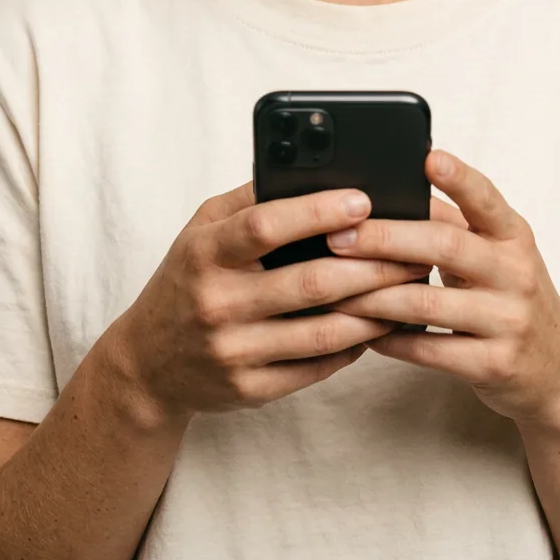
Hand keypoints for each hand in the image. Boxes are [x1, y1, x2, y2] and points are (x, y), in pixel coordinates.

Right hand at [111, 182, 427, 421]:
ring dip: (376, 309)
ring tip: (409, 286)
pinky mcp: (251, 389)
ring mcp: (235, 352)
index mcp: (205, 253)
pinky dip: (355, 345)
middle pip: (311, 282)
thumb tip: (309, 169)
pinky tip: (379, 324)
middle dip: (372, 264)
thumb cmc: (187, 280)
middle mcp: (218, 303)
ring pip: (324, 330)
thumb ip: (249, 199)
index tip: (363, 199)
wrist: (147, 365)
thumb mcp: (201, 229)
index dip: (317, 211)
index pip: (265, 226)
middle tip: (413, 248)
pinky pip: (317, 367)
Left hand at [328, 150, 559, 428]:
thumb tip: (391, 195)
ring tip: (335, 289)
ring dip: (375, 296)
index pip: (486, 199)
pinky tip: (365, 333)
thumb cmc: (512, 298)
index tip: (428, 157)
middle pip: (446, 246)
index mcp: (514, 236)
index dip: (459, 177)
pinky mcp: (495, 364)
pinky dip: (392, 341)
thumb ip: (454, 225)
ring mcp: (509, 321)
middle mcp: (516, 273)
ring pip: (428, 303)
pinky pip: (432, 351)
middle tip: (340, 236)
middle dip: (386, 238)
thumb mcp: (497, 255)